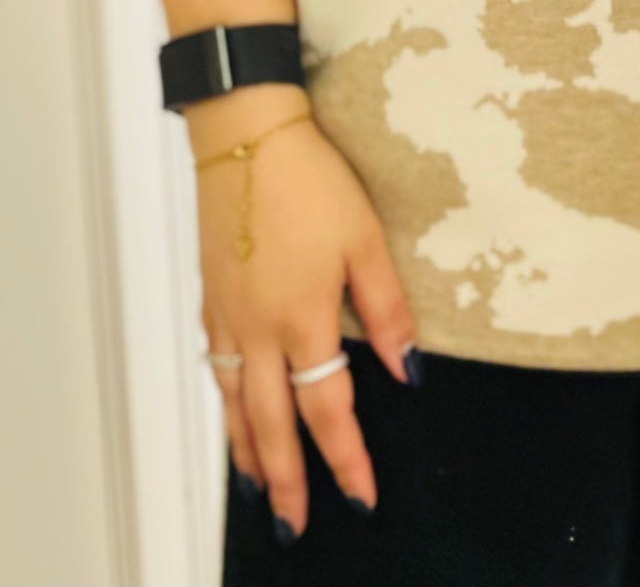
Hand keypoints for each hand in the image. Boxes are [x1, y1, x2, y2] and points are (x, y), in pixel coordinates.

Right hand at [190, 82, 419, 540]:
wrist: (246, 135)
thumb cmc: (310, 179)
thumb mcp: (366, 239)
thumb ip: (387, 310)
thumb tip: (409, 371)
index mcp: (301, 319)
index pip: (325, 409)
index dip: (345, 457)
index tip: (361, 494)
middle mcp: (256, 329)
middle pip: (269, 424)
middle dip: (286, 479)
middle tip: (295, 523)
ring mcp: (226, 314)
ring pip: (232, 403)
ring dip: (247, 450)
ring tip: (261, 485)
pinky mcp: (211, 293)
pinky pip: (215, 366)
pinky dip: (224, 402)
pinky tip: (231, 406)